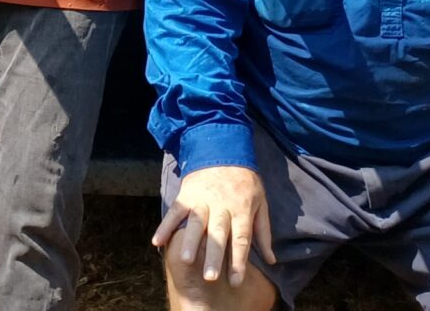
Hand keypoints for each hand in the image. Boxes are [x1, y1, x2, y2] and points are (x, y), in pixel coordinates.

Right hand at [152, 164, 272, 288]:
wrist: (222, 148)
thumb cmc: (244, 181)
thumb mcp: (260, 202)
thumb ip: (263, 232)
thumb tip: (272, 261)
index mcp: (242, 209)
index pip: (241, 238)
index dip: (238, 261)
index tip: (235, 282)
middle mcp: (221, 205)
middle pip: (217, 233)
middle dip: (213, 256)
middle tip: (209, 278)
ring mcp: (202, 198)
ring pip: (195, 222)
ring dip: (189, 241)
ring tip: (185, 261)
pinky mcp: (186, 193)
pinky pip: (175, 211)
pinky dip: (165, 226)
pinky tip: (157, 242)